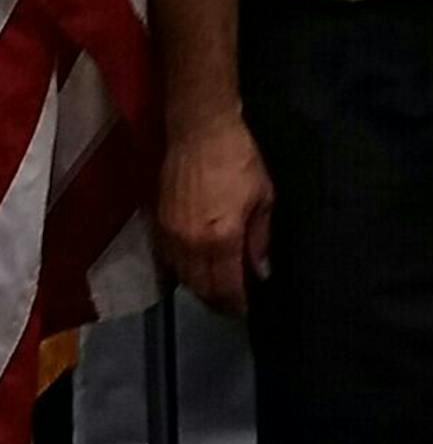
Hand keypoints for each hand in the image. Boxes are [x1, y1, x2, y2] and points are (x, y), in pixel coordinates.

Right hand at [156, 108, 273, 316]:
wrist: (200, 132)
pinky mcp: (157, 223)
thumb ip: (259, 239)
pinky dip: (182, 271)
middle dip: (216, 301)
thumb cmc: (240, 161)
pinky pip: (168, 260)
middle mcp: (191, 243)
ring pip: (182, 276)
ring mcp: (170, 234)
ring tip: (216, 291)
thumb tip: (260, 270)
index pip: (225, 286)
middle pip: (200, 287)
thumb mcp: (263, 198)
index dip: (235, 303)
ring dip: (198, 288)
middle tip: (231, 305)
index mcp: (221, 238)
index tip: (245, 311)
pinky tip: (196, 269)